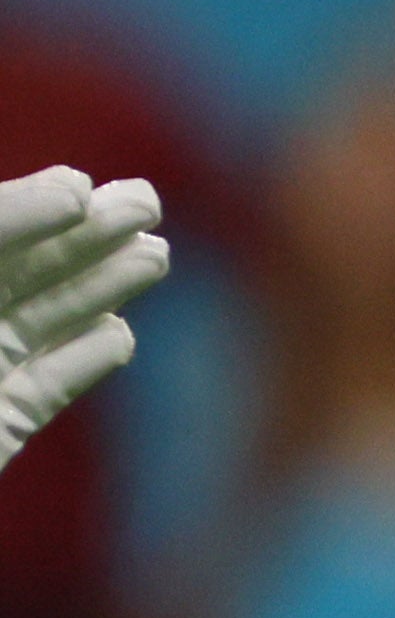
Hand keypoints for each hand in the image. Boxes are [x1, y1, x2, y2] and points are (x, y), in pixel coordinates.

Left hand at [0, 165, 168, 452]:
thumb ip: (3, 222)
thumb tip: (78, 194)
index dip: (31, 206)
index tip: (81, 189)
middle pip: (23, 269)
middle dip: (88, 236)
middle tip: (146, 201)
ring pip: (45, 320)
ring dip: (104, 285)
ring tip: (155, 253)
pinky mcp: (2, 428)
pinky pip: (48, 388)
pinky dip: (87, 359)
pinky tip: (120, 333)